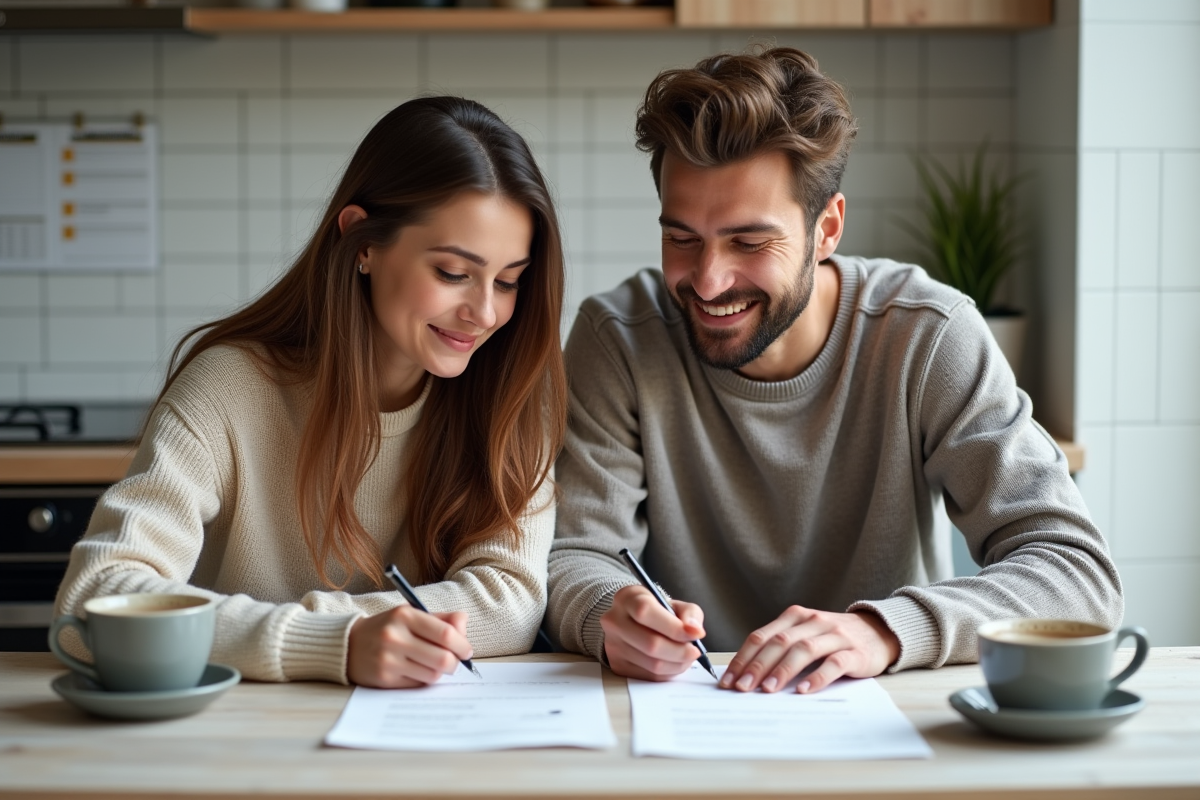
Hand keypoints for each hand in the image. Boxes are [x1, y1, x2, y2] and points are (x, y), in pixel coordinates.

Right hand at [347, 605, 471, 687]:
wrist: (348, 644)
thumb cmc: (387, 628)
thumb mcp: (410, 614)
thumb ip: (440, 619)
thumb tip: (464, 625)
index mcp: (404, 615)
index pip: (445, 633)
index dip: (462, 645)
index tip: (467, 651)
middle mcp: (395, 636)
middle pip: (443, 658)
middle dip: (455, 663)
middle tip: (455, 662)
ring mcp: (388, 659)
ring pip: (433, 674)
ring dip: (440, 672)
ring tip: (435, 666)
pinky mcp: (384, 679)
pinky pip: (418, 684)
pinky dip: (424, 680)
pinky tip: (418, 671)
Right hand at [601, 585, 706, 680]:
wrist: (632, 623)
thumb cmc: (656, 613)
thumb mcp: (674, 603)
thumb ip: (689, 613)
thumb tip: (695, 630)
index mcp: (627, 598)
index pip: (645, 612)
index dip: (673, 626)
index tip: (695, 634)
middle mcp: (614, 621)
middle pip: (650, 644)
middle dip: (680, 651)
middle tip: (695, 651)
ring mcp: (613, 646)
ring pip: (652, 664)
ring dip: (677, 664)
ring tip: (686, 657)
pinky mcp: (618, 666)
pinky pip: (650, 676)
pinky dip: (668, 672)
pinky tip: (673, 663)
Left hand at [720, 606, 899, 693]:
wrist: (879, 631)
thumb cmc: (833, 639)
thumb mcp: (805, 635)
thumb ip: (781, 648)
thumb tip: (747, 675)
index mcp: (795, 616)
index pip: (762, 636)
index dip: (743, 657)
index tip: (729, 680)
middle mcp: (813, 621)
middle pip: (779, 642)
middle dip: (757, 665)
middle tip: (742, 687)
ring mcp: (835, 635)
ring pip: (803, 650)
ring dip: (783, 670)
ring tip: (768, 689)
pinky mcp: (855, 652)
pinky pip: (834, 663)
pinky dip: (817, 676)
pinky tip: (804, 690)